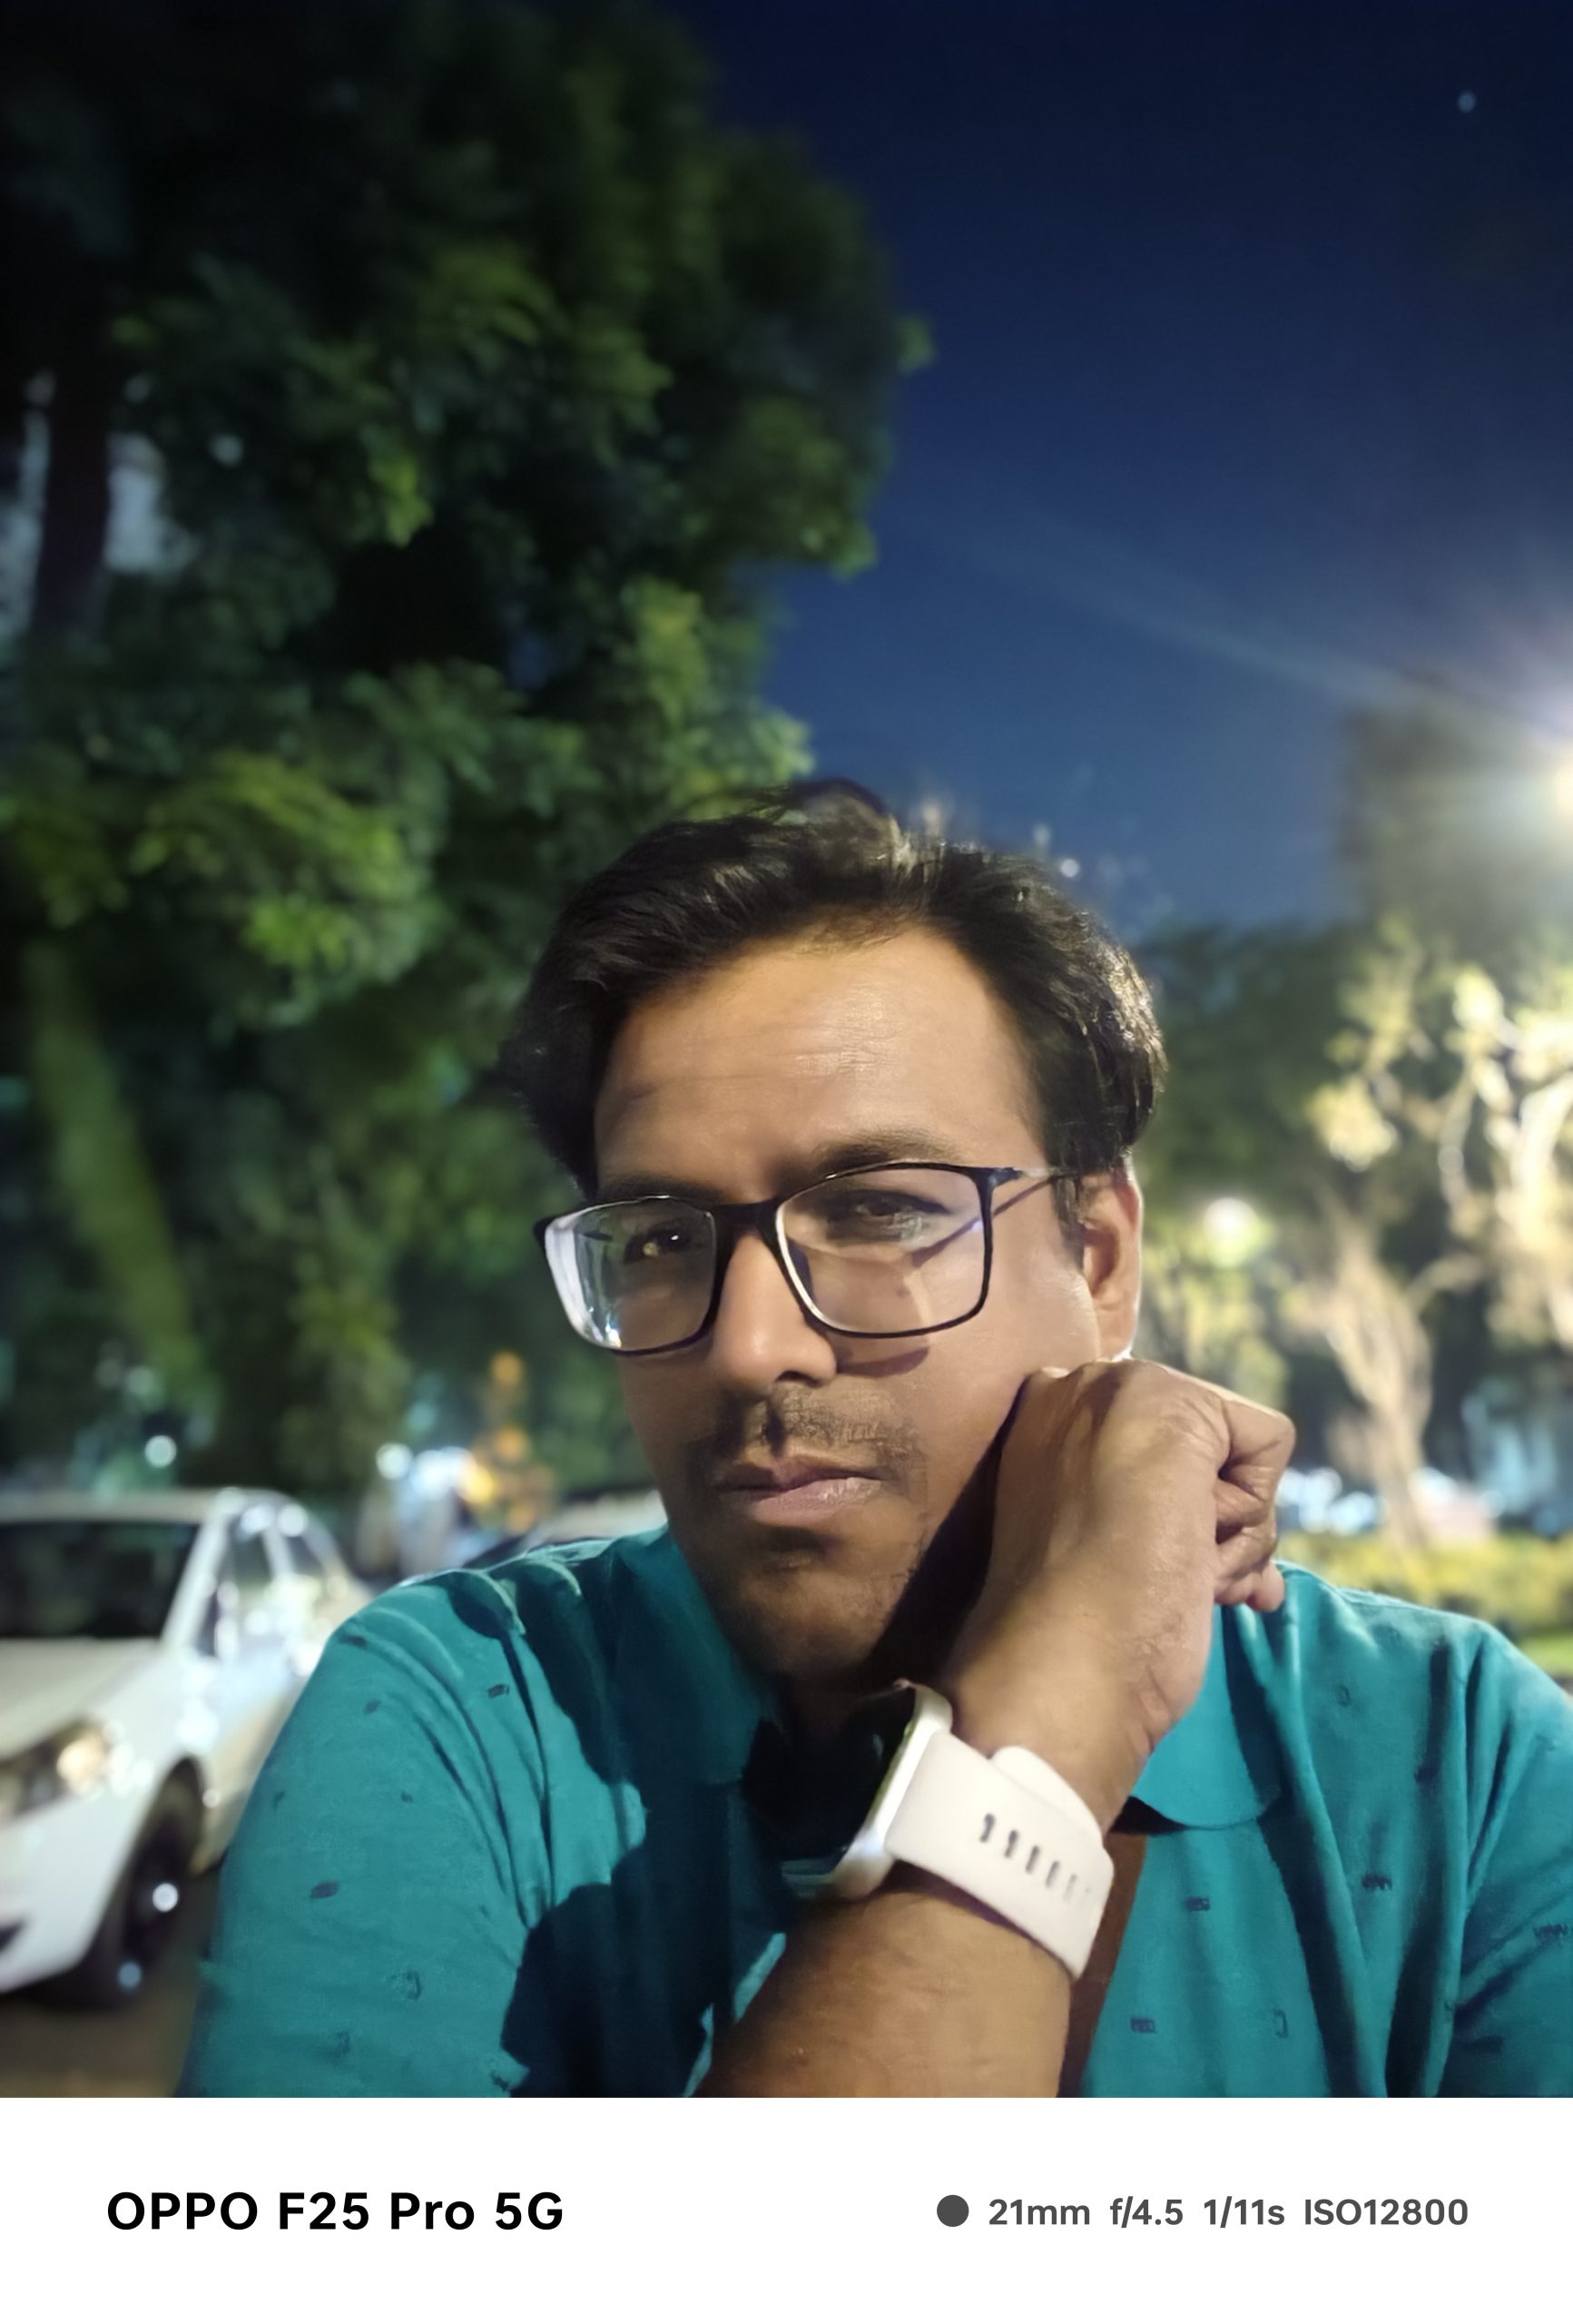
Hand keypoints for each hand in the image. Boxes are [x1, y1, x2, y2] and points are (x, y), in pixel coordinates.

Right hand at [936, 1359, 1294, 1826]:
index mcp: (1044, 1424)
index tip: (1164, 1575)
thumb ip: (1142, 1514)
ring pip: (1239, 1455)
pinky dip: (1252, 1514)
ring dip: (1232, 1539)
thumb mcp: (1097, 1552)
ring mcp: (1122, 1389)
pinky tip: (1195, 1555)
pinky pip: (1269, 1442)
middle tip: (1175, 1580)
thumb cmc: (1074, 1634)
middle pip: (1208, 1446)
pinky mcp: (1173, 1403)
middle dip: (1215, 1525)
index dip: (1186, 1518)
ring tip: (1178, 1580)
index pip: (1162, 1451)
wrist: (1061, 1661)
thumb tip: (1240, 1556)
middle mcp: (1077, 1388)